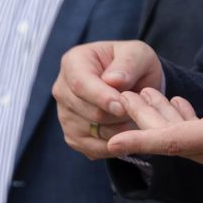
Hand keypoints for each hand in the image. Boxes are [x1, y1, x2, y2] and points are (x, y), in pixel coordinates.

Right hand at [54, 40, 165, 159]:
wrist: (133, 84)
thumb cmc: (133, 65)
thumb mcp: (139, 54)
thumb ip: (128, 63)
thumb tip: (113, 80)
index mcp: (74, 62)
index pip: (80, 84)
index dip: (101, 98)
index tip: (122, 107)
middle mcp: (62, 89)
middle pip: (90, 112)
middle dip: (120, 115)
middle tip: (140, 109)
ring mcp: (65, 115)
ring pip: (95, 132)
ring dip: (121, 129)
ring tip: (134, 115)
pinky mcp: (73, 137)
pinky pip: (95, 149)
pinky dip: (116, 144)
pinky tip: (126, 131)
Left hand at [106, 79, 202, 181]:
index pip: (175, 142)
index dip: (142, 137)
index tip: (113, 139)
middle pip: (174, 141)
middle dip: (144, 121)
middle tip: (120, 96)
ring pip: (187, 141)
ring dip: (163, 121)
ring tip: (142, 96)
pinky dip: (186, 124)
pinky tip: (181, 106)